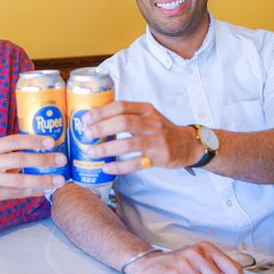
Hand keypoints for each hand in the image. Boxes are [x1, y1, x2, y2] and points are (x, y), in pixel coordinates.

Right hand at [0, 134, 66, 207]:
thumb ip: (13, 149)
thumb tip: (46, 145)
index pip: (14, 140)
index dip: (33, 141)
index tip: (52, 142)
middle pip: (19, 160)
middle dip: (43, 160)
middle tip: (61, 160)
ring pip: (20, 180)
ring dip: (42, 180)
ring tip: (60, 180)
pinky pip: (17, 194)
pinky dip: (34, 191)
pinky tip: (46, 189)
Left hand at [82, 101, 203, 173]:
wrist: (187, 144)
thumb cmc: (161, 130)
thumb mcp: (147, 116)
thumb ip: (126, 115)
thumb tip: (95, 115)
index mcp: (146, 110)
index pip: (121, 106)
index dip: (102, 112)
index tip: (86, 118)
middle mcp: (152, 123)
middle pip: (124, 123)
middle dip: (102, 128)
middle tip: (86, 135)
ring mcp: (157, 141)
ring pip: (128, 144)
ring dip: (107, 149)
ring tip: (91, 152)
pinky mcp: (159, 157)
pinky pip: (136, 163)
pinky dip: (119, 166)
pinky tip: (106, 167)